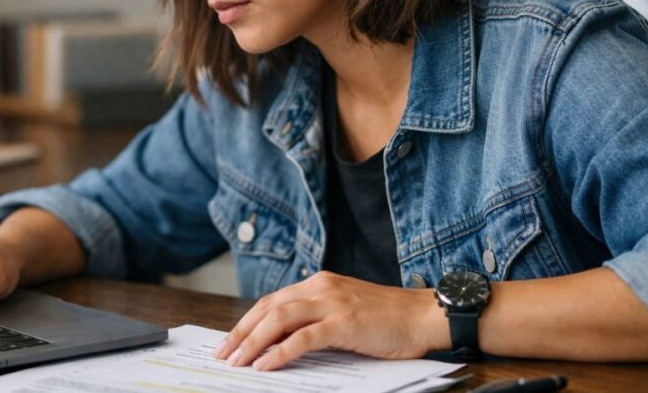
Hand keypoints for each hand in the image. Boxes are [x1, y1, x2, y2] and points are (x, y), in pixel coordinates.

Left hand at [214, 271, 443, 369]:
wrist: (424, 316)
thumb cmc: (389, 320)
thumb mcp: (345, 312)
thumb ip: (317, 319)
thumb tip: (281, 343)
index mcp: (318, 283)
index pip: (272, 301)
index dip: (248, 321)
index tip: (230, 340)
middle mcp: (320, 287)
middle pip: (268, 307)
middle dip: (241, 332)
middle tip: (223, 354)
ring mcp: (332, 303)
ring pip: (279, 319)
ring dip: (253, 341)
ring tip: (238, 361)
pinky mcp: (344, 322)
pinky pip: (303, 337)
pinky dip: (280, 351)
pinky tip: (266, 364)